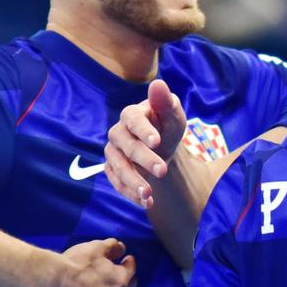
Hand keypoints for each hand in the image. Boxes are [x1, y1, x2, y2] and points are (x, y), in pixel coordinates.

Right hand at [29, 239, 136, 286]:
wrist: (49, 283)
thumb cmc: (76, 264)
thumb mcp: (96, 248)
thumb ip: (111, 247)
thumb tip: (120, 247)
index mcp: (118, 282)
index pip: (130, 271)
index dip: (129, 263)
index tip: (128, 258)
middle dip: (123, 281)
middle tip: (121, 274)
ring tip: (101, 286)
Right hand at [105, 80, 186, 209]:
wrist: (161, 147)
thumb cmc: (167, 127)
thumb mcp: (173, 116)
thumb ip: (167, 103)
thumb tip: (158, 84)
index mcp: (132, 115)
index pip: (133, 120)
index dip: (144, 130)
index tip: (157, 141)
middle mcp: (118, 133)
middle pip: (126, 146)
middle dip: (144, 160)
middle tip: (163, 171)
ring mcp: (113, 152)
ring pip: (117, 167)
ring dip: (133, 182)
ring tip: (150, 196)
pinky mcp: (112, 169)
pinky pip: (116, 183)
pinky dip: (130, 193)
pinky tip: (146, 202)